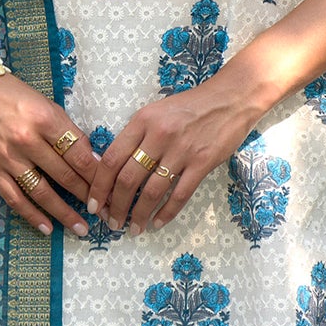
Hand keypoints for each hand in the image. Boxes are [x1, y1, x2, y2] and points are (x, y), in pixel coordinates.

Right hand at [0, 73, 95, 235]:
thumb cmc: (13, 94)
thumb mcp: (46, 104)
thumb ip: (68, 131)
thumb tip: (93, 160)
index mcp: (45, 119)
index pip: (79, 154)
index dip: (98, 176)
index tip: (111, 190)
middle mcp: (27, 140)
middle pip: (65, 175)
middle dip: (88, 197)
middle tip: (104, 214)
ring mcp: (8, 157)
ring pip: (42, 192)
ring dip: (64, 213)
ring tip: (81, 228)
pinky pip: (14, 198)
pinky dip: (32, 215)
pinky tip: (47, 228)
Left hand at [93, 75, 263, 233]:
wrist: (232, 98)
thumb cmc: (191, 106)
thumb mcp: (156, 112)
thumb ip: (136, 136)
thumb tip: (113, 168)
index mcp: (142, 120)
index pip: (111, 159)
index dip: (98, 187)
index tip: (94, 205)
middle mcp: (159, 135)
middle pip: (128, 179)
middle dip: (116, 207)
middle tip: (112, 222)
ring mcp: (182, 150)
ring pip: (152, 191)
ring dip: (139, 214)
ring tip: (133, 228)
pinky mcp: (203, 162)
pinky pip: (180, 194)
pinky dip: (166, 212)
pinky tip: (157, 222)